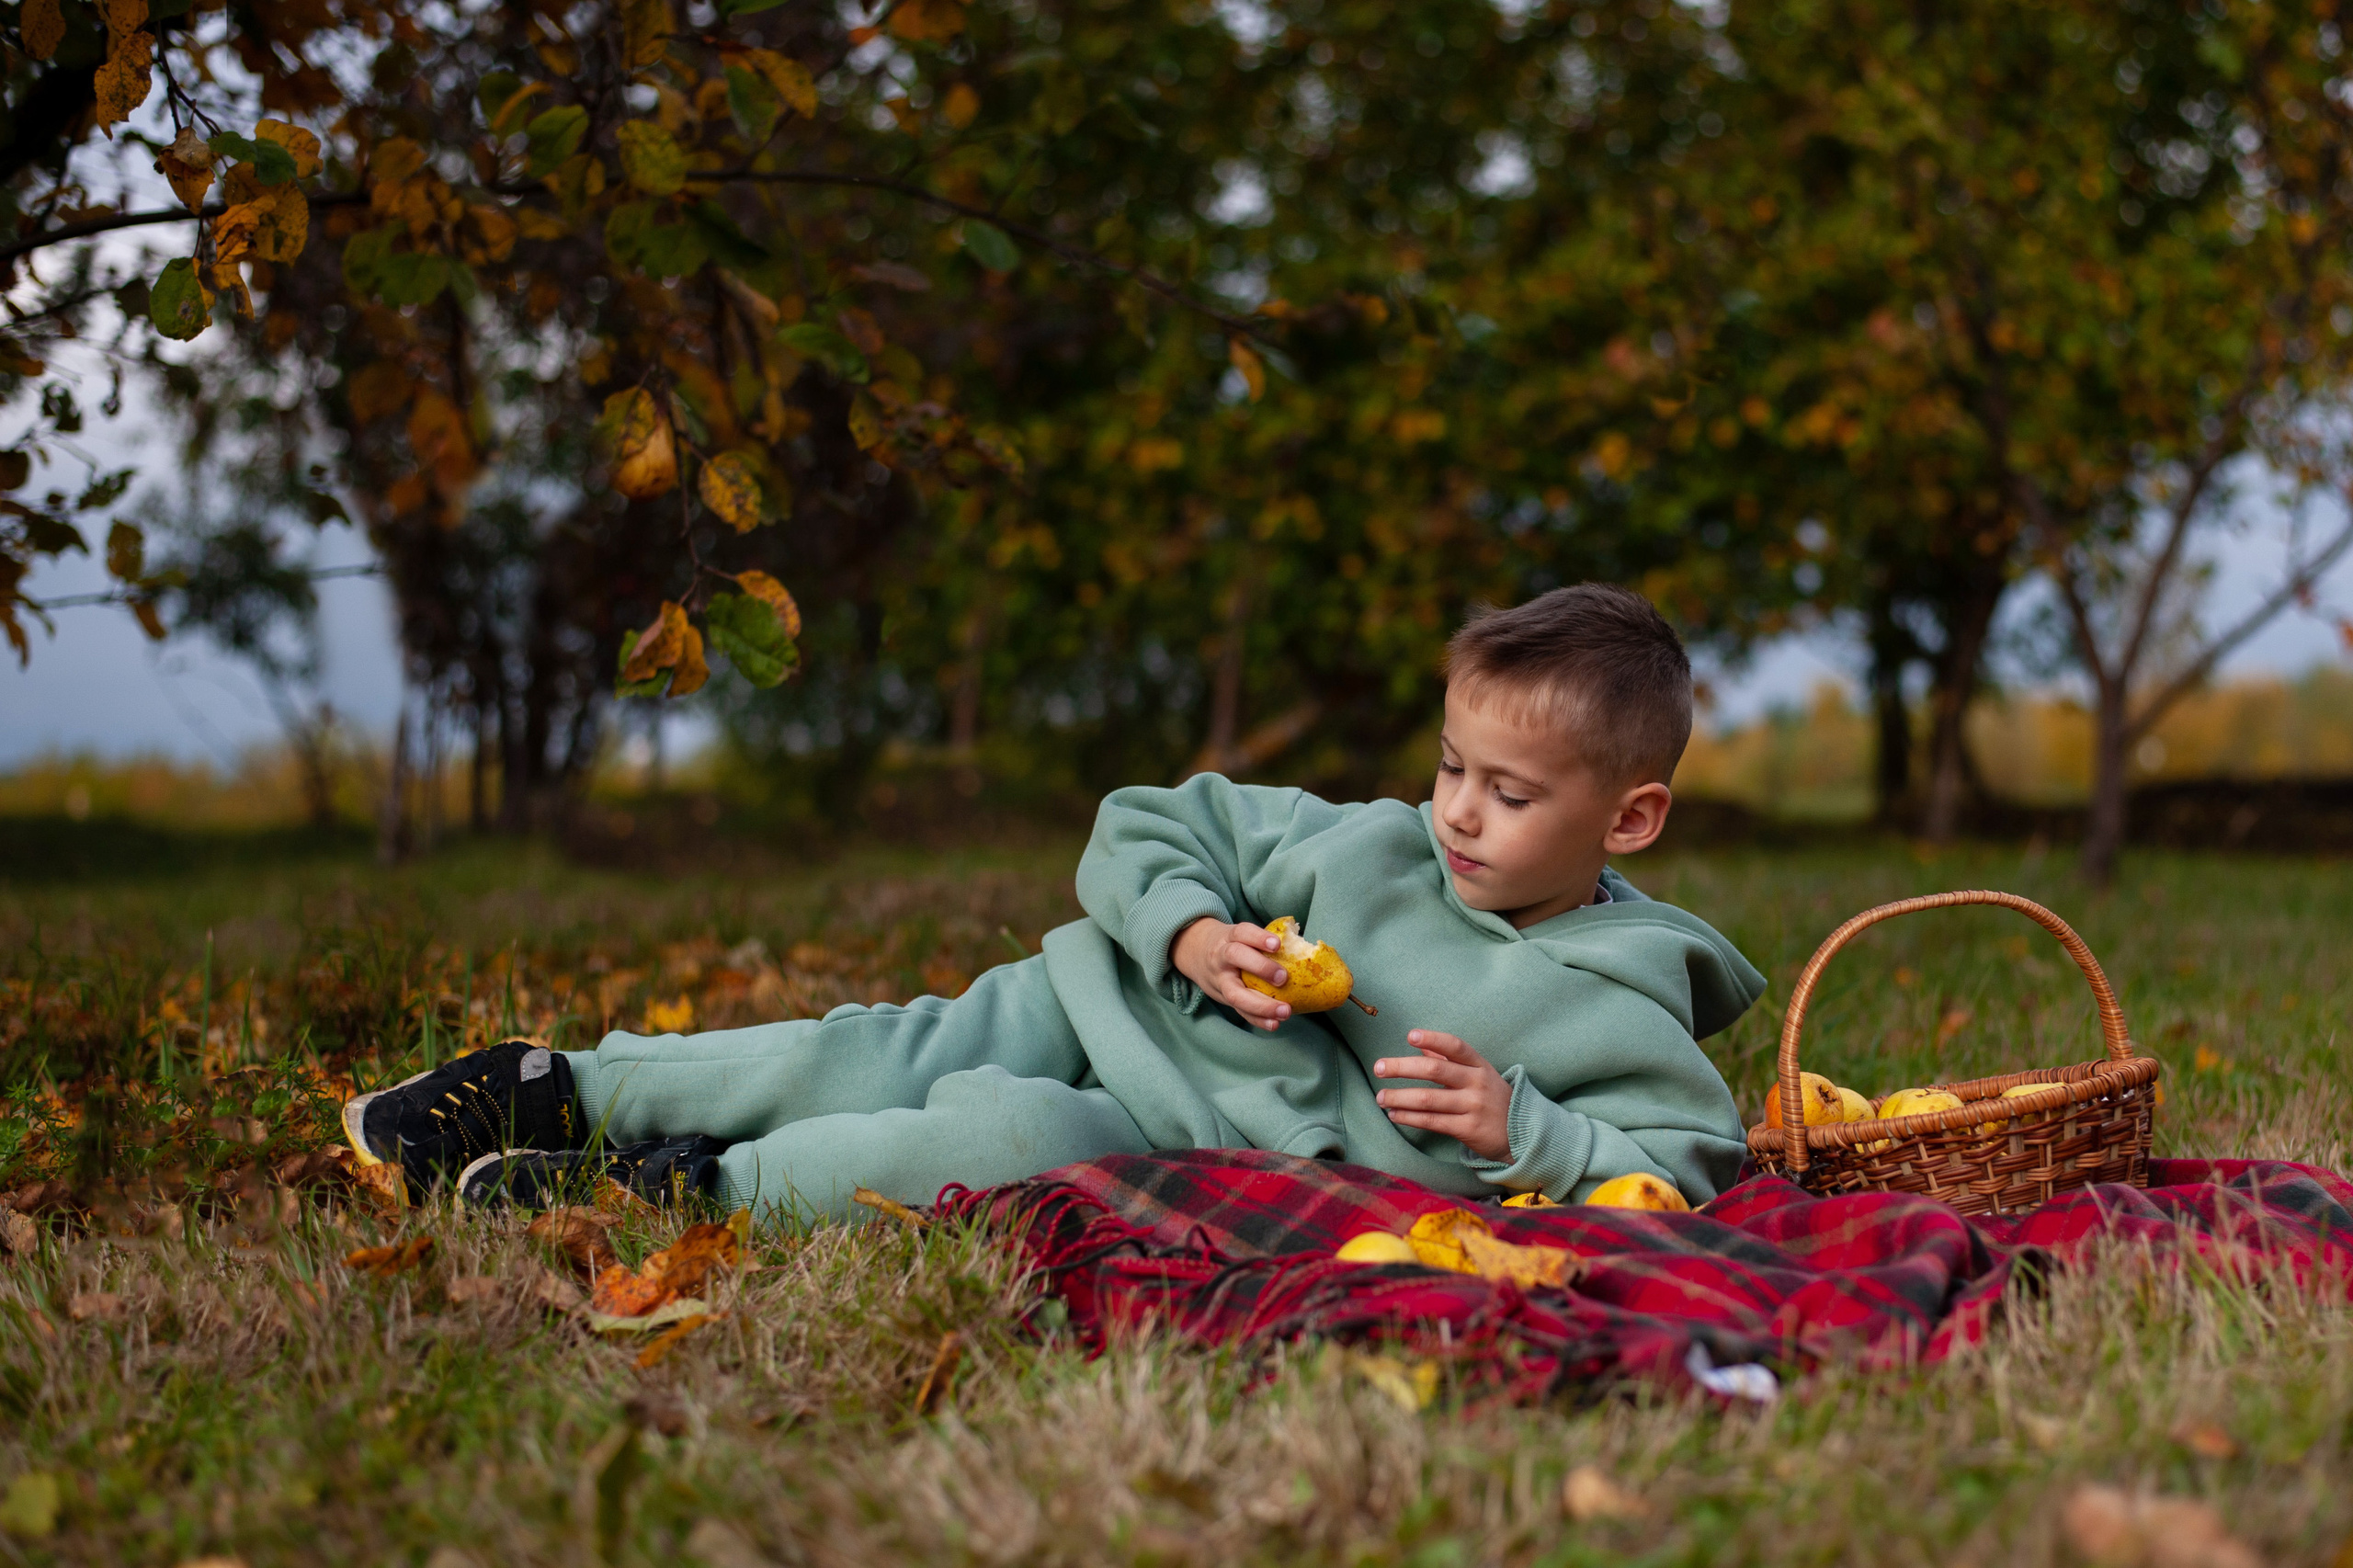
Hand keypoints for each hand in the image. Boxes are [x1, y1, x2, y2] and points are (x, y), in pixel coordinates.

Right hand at [1171, 916, 1294, 1031]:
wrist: (1194, 953)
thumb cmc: (1230, 944)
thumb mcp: (1240, 935)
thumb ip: (1262, 941)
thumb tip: (1303, 945)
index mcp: (1229, 937)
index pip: (1242, 933)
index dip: (1258, 937)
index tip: (1277, 944)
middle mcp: (1221, 957)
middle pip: (1235, 957)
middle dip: (1260, 968)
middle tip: (1283, 978)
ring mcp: (1220, 980)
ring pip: (1235, 993)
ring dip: (1261, 1005)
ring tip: (1285, 1011)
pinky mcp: (1223, 998)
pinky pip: (1240, 1011)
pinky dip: (1258, 1019)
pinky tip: (1274, 1024)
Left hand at [1374, 1030, 1510, 1160]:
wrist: (1521, 1133)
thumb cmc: (1493, 1098)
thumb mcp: (1478, 1074)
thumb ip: (1450, 1059)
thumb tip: (1422, 1044)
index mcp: (1479, 1065)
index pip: (1455, 1046)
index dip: (1433, 1039)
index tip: (1410, 1035)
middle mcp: (1477, 1083)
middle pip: (1435, 1070)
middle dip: (1402, 1067)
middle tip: (1378, 1067)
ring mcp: (1473, 1106)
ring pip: (1428, 1099)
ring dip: (1399, 1097)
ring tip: (1380, 1098)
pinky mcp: (1468, 1129)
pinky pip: (1432, 1121)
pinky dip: (1409, 1118)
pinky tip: (1394, 1114)